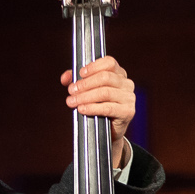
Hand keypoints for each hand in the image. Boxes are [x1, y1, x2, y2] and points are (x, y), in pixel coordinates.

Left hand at [60, 55, 136, 171]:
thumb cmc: (98, 105)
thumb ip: (76, 81)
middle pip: (105, 77)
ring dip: (85, 96)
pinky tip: (82, 109)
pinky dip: (92, 108)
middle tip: (71, 91)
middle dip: (85, 84)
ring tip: (72, 102)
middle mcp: (127, 83)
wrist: (108, 131)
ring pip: (105, 92)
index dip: (94, 66)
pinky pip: (108, 108)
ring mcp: (129, 97)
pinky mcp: (128, 112)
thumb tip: (65, 77)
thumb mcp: (86, 90)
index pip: (109, 62)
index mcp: (119, 73)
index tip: (80, 73)